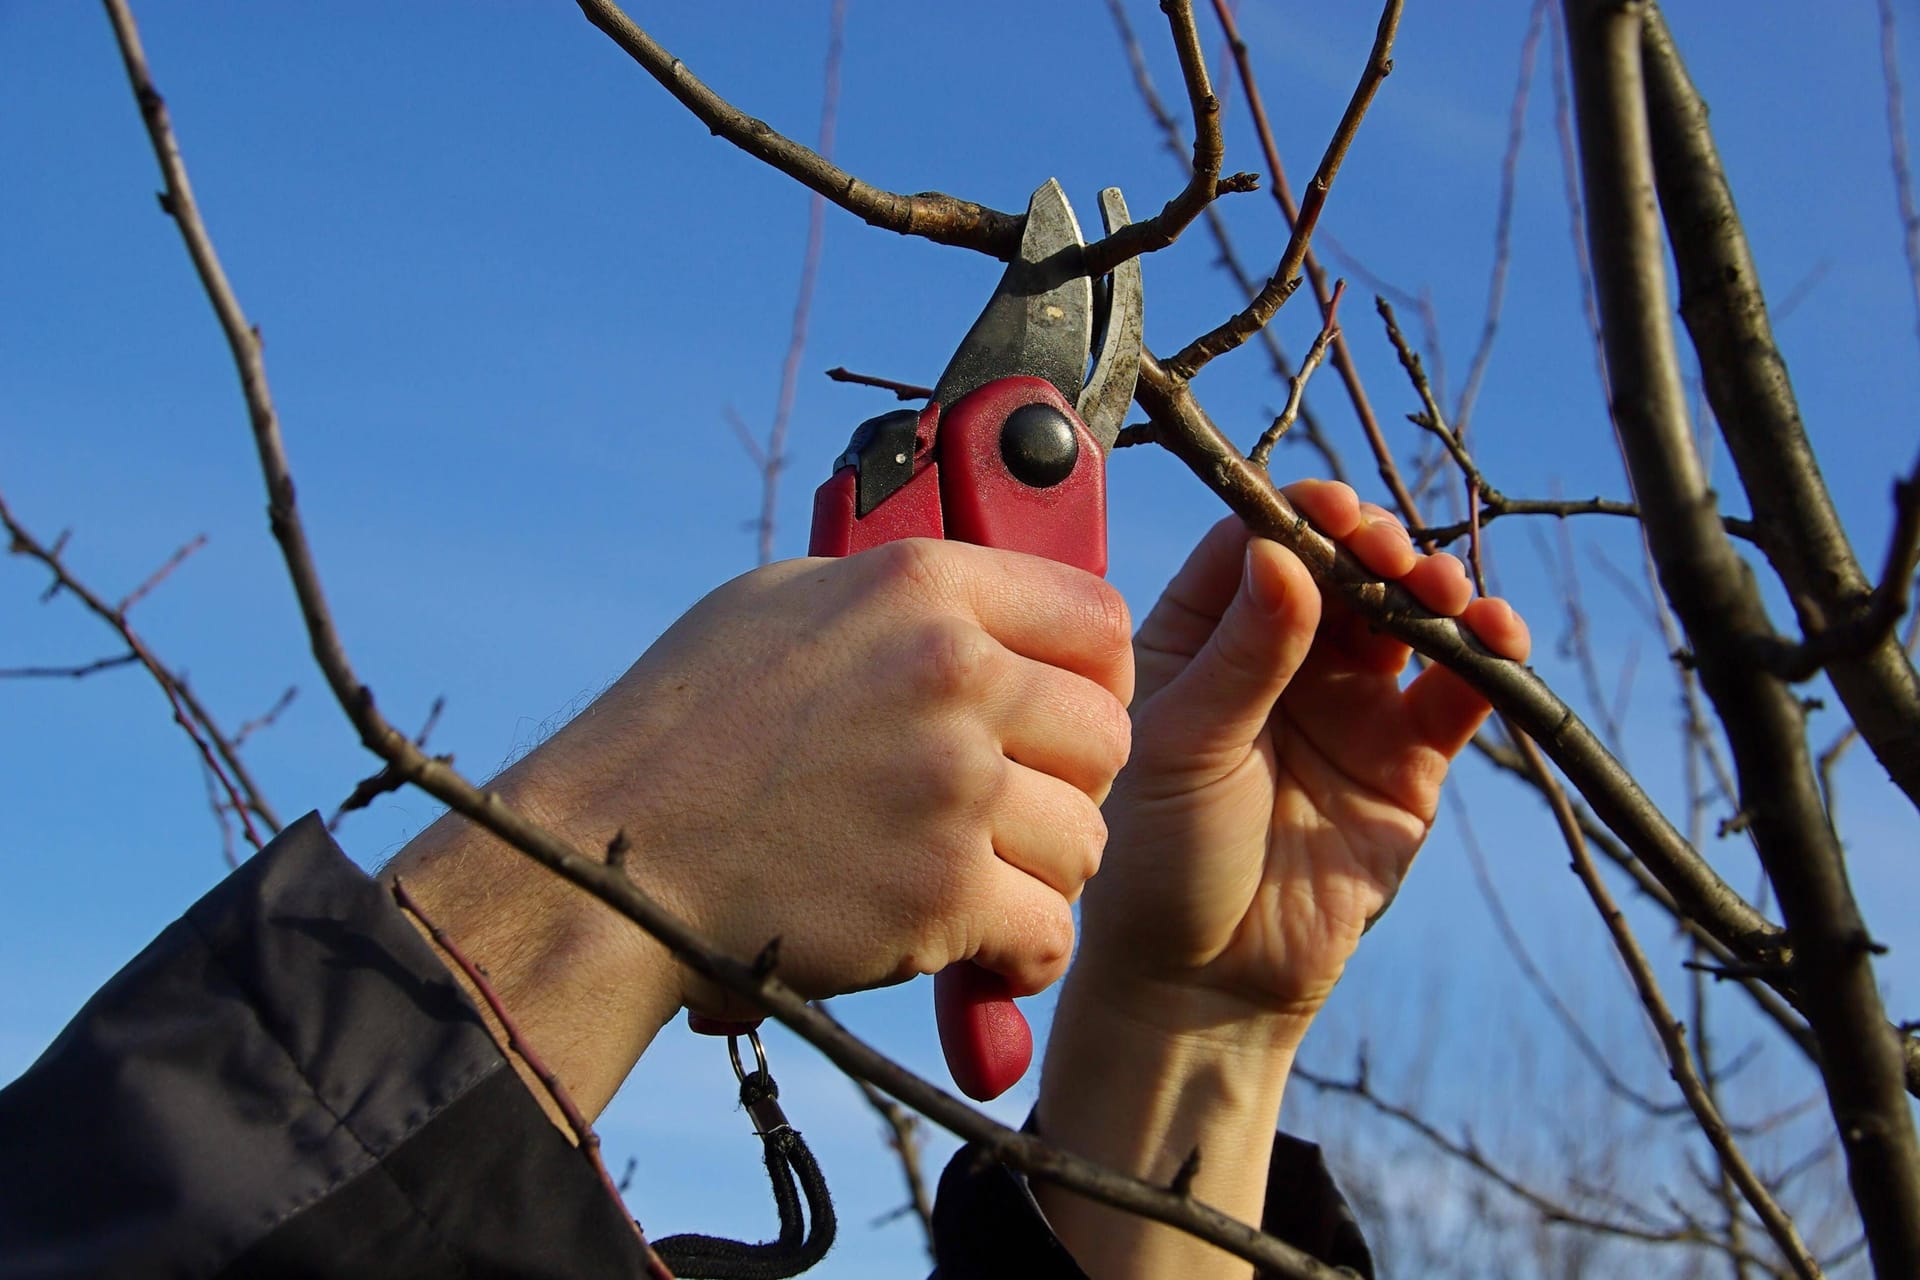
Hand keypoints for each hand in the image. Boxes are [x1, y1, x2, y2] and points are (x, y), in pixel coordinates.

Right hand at [387, 538, 1132, 1116]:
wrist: (606, 859)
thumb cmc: (681, 731)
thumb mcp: (783, 604)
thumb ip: (900, 599)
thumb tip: (983, 606)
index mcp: (918, 587)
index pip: (1098, 616)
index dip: (1097, 677)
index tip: (1064, 718)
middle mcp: (950, 672)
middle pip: (1107, 735)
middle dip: (1070, 784)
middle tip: (1011, 814)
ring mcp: (951, 785)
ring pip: (1088, 842)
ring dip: (1043, 875)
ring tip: (976, 880)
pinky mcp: (941, 894)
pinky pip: (1048, 934)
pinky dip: (1018, 955)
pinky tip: (973, 947)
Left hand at [1079, 480, 1530, 1046]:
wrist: (1203, 981)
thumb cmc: (1160, 859)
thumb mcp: (1184, 747)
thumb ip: (1241, 656)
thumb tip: (1284, 551)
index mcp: (1202, 638)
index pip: (1257, 544)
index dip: (1300, 518)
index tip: (1333, 514)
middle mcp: (1279, 658)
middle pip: (1342, 567)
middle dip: (1376, 547)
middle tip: (1388, 556)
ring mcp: (1347, 704)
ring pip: (1404, 617)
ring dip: (1434, 589)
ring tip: (1440, 595)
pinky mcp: (1407, 760)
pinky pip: (1455, 691)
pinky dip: (1483, 656)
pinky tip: (1494, 637)